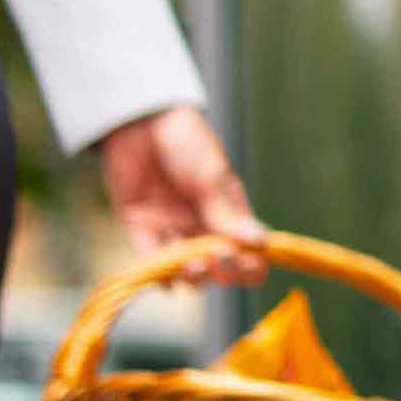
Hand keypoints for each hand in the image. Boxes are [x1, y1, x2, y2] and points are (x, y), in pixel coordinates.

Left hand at [97, 105, 269, 280]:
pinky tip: (168, 279)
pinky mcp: (142, 229)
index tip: (246, 261)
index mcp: (228, 209)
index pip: (248, 247)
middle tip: (220, 259)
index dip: (251, 262)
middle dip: (224, 271)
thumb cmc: (184, 140)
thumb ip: (228, 214)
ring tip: (193, 266)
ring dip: (195, 276)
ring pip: (188, 269)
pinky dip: (161, 275)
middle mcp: (202, 223)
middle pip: (221, 265)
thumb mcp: (211, 176)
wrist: (140, 122)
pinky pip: (152, 262)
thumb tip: (260, 242)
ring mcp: (172, 228)